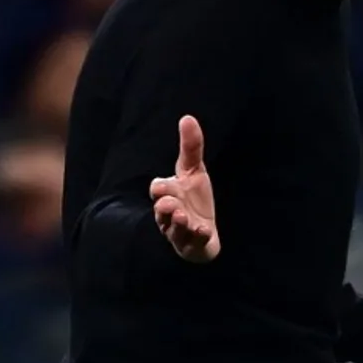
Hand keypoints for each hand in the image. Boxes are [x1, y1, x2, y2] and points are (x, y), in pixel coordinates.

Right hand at [149, 116, 219, 262]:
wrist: (204, 231)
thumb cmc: (195, 199)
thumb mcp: (194, 171)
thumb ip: (191, 147)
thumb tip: (187, 117)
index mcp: (168, 195)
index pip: (158, 189)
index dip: (161, 188)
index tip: (166, 185)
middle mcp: (169, 214)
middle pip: (161, 211)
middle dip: (165, 207)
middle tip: (171, 204)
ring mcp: (180, 232)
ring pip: (173, 230)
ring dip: (177, 223)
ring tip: (183, 217)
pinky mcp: (192, 245)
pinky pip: (192, 243)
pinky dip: (196, 237)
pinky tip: (203, 231)